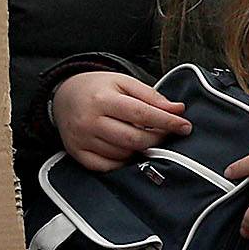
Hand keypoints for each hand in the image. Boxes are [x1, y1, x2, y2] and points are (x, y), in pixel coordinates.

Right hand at [50, 70, 189, 170]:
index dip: (166, 122)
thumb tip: (178, 111)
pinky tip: (125, 149)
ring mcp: (81, 140)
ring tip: (142, 137)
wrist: (63, 96)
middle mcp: (89, 121)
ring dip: (138, 149)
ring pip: (122, 154)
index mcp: (102, 99)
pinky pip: (106, 167)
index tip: (185, 126)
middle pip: (133, 139)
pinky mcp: (77, 154)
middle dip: (156, 139)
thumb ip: (151, 96)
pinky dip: (121, 161)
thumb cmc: (97, 88)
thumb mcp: (123, 83)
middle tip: (166, 134)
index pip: (141, 114)